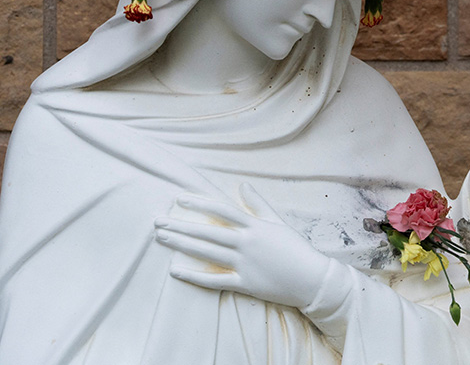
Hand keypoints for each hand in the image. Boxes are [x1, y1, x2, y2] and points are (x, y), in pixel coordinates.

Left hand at [154, 183, 330, 308]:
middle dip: (181, 225)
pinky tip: (176, 271)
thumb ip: (258, 204)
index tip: (179, 199)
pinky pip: (215, 280)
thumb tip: (242, 185)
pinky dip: (194, 276)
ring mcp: (244, 264)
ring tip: (162, 238)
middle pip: (208, 232)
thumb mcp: (278, 222)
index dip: (199, 203)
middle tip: (158, 221)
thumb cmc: (296, 248)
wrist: (312, 278)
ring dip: (182, 245)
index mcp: (255, 226)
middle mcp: (246, 243)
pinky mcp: (244, 283)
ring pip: (207, 252)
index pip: (222, 210)